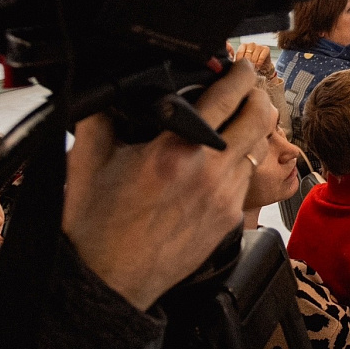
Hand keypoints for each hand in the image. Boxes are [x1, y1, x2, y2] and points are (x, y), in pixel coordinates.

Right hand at [62, 60, 278, 309]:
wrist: (107, 283)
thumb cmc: (95, 227)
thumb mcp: (88, 159)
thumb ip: (103, 114)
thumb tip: (111, 85)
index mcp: (176, 151)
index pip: (228, 96)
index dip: (240, 73)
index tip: (239, 65)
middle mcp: (209, 173)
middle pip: (261, 117)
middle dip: (257, 95)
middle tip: (245, 88)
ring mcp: (225, 198)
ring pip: (260, 148)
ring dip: (252, 129)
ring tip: (234, 121)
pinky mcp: (229, 219)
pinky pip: (247, 177)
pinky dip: (240, 161)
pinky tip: (219, 159)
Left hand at [229, 41, 275, 79]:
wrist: (263, 67)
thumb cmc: (251, 64)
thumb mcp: (243, 62)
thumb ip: (237, 61)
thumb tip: (231, 64)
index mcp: (243, 46)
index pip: (240, 53)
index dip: (240, 61)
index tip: (241, 67)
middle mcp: (251, 44)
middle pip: (247, 54)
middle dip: (247, 63)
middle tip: (248, 69)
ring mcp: (259, 46)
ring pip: (254, 55)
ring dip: (253, 63)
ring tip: (253, 68)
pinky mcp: (266, 49)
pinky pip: (261, 56)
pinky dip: (259, 62)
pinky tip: (258, 66)